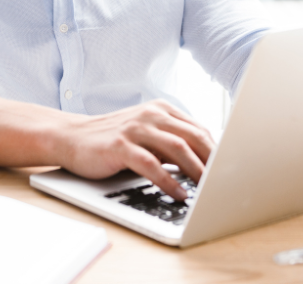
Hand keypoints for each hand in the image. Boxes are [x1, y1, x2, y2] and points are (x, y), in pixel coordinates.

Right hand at [56, 99, 214, 200]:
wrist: (72, 136)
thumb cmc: (114, 139)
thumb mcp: (146, 133)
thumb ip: (171, 141)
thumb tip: (204, 161)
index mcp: (161, 110)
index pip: (198, 129)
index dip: (216, 150)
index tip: (229, 168)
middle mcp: (151, 115)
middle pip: (193, 136)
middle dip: (213, 160)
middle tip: (225, 181)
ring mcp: (136, 129)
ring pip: (176, 148)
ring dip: (196, 170)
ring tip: (207, 189)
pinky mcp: (120, 146)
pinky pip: (151, 164)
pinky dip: (168, 181)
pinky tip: (178, 193)